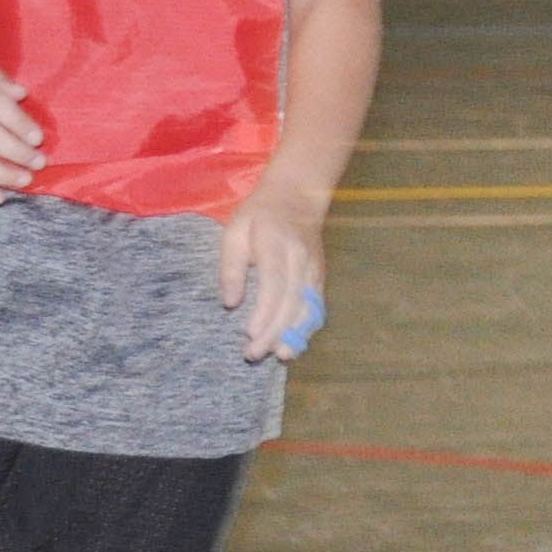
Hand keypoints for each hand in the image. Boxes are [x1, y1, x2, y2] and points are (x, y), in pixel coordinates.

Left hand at [217, 178, 326, 364]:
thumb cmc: (258, 215)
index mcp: (276, 244)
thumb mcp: (234, 230)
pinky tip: (295, 343)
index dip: (264, 312)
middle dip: (274, 331)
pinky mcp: (320, 276)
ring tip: (279, 355)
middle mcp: (301, 258)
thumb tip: (231, 303)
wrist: (298, 195)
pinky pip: (317, 306)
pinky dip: (307, 327)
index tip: (249, 334)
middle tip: (254, 354)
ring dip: (295, 334)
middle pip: (291, 301)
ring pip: (308, 307)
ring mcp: (314, 268)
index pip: (273, 283)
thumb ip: (231, 266)